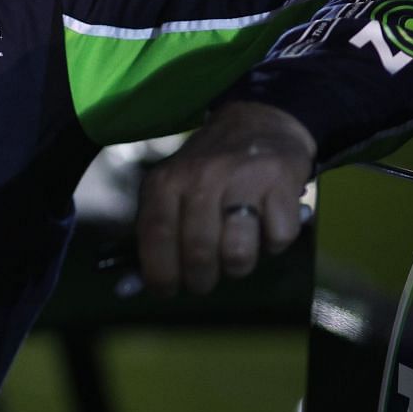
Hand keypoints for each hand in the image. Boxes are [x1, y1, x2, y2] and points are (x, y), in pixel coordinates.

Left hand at [136, 101, 315, 295]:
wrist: (260, 122)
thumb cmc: (210, 172)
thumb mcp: (173, 190)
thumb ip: (157, 235)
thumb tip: (132, 287)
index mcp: (166, 181)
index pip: (155, 237)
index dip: (159, 274)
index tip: (166, 290)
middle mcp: (200, 177)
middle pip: (198, 253)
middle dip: (201, 280)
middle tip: (205, 279)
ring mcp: (242, 178)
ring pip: (238, 254)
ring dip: (238, 267)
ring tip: (237, 253)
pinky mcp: (280, 181)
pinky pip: (277, 239)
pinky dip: (274, 244)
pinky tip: (266, 225)